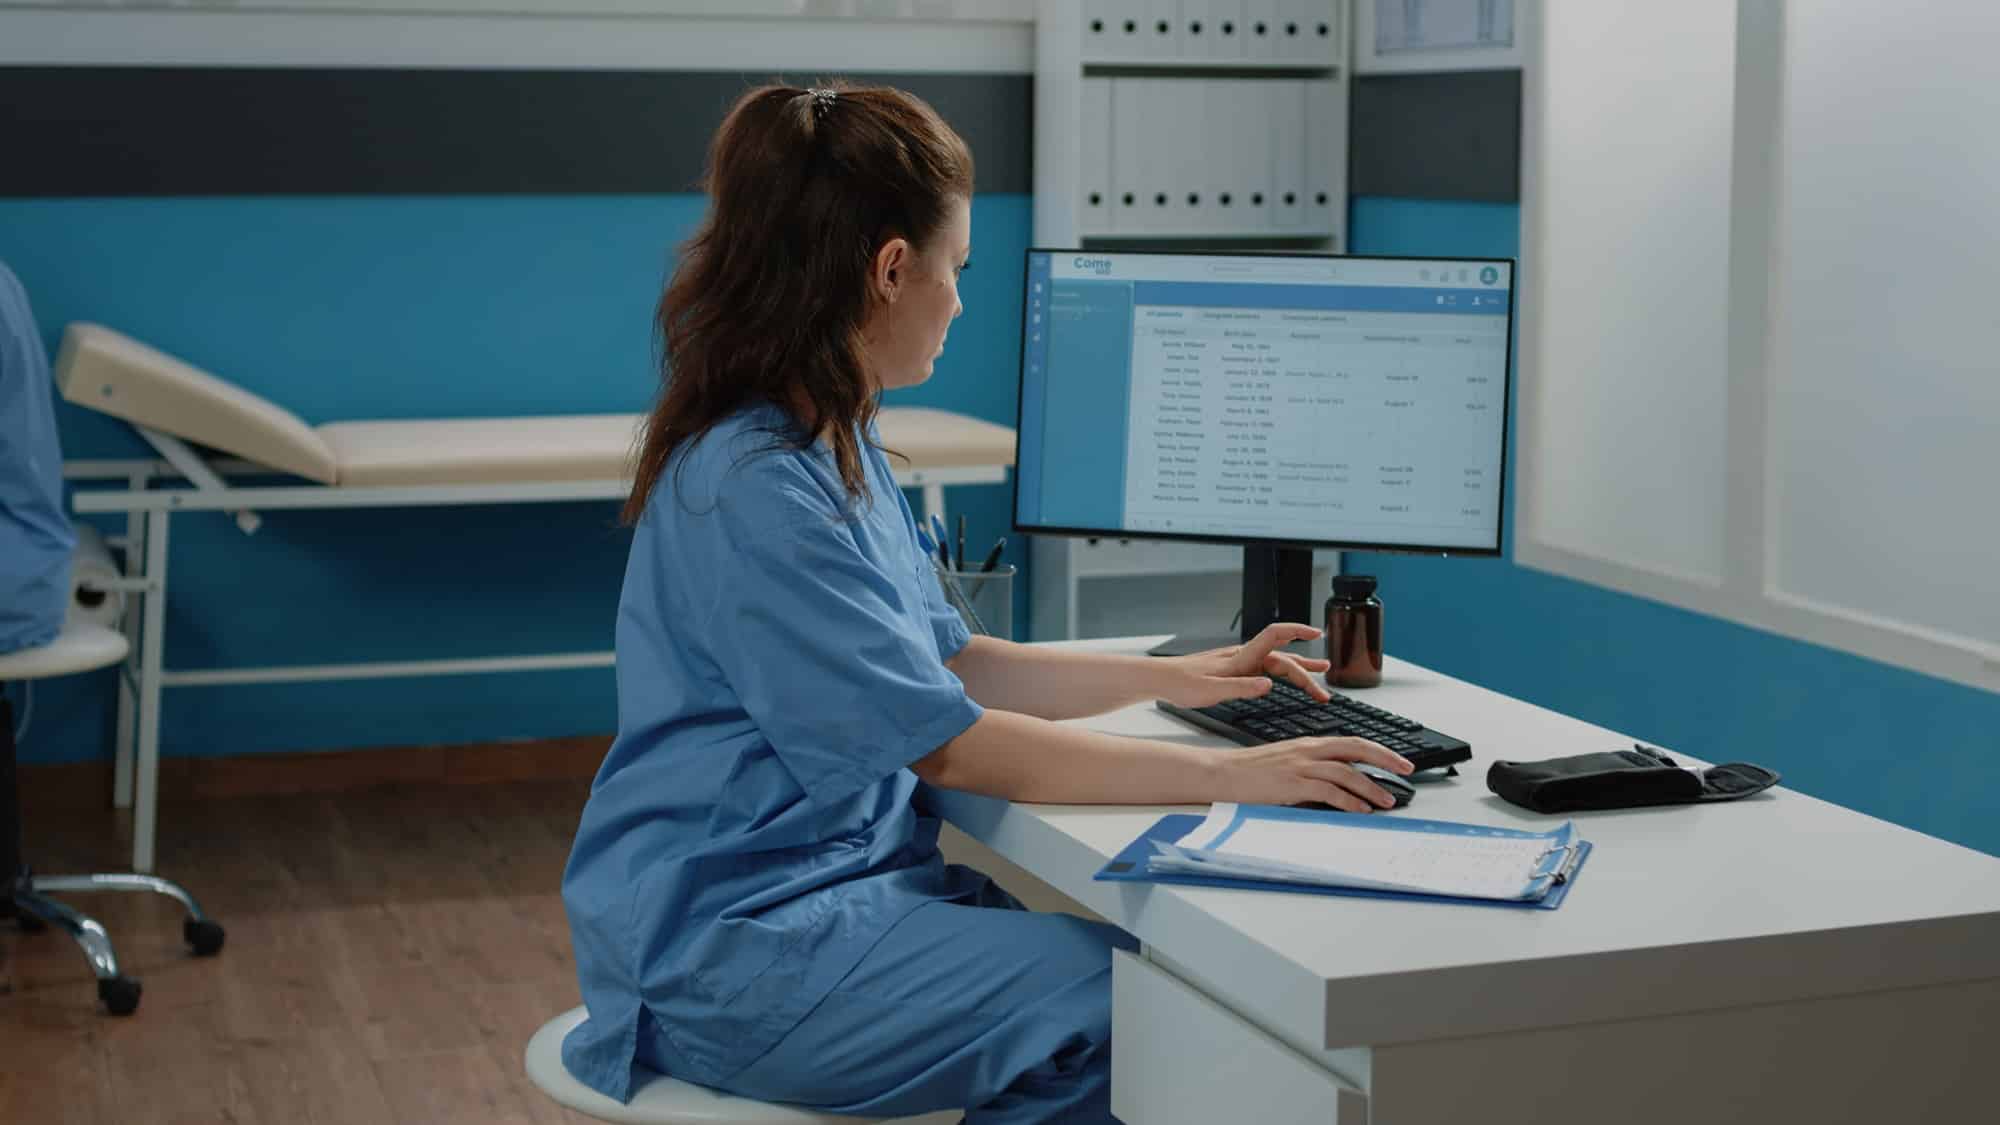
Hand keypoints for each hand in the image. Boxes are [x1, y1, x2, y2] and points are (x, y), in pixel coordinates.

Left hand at [1160, 623, 1331, 708]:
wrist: (1160, 680)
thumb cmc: (1182, 684)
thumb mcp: (1212, 691)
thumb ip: (1242, 687)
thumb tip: (1270, 684)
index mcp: (1240, 658)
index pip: (1274, 635)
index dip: (1296, 631)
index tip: (1316, 633)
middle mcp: (1242, 656)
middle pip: (1282, 656)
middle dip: (1306, 668)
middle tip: (1325, 684)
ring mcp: (1239, 662)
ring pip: (1275, 663)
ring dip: (1298, 670)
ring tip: (1320, 673)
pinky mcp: (1233, 670)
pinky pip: (1264, 668)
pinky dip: (1281, 673)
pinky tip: (1284, 678)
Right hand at [1217, 736, 1414, 811]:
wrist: (1223, 773)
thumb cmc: (1249, 772)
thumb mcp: (1286, 764)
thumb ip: (1311, 770)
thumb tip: (1337, 786)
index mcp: (1308, 744)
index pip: (1351, 742)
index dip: (1378, 750)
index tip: (1397, 760)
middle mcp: (1308, 750)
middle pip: (1356, 749)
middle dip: (1385, 759)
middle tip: (1407, 770)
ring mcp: (1301, 766)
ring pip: (1347, 772)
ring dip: (1371, 787)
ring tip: (1387, 800)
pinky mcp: (1293, 783)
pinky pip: (1330, 791)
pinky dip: (1350, 800)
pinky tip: (1361, 809)